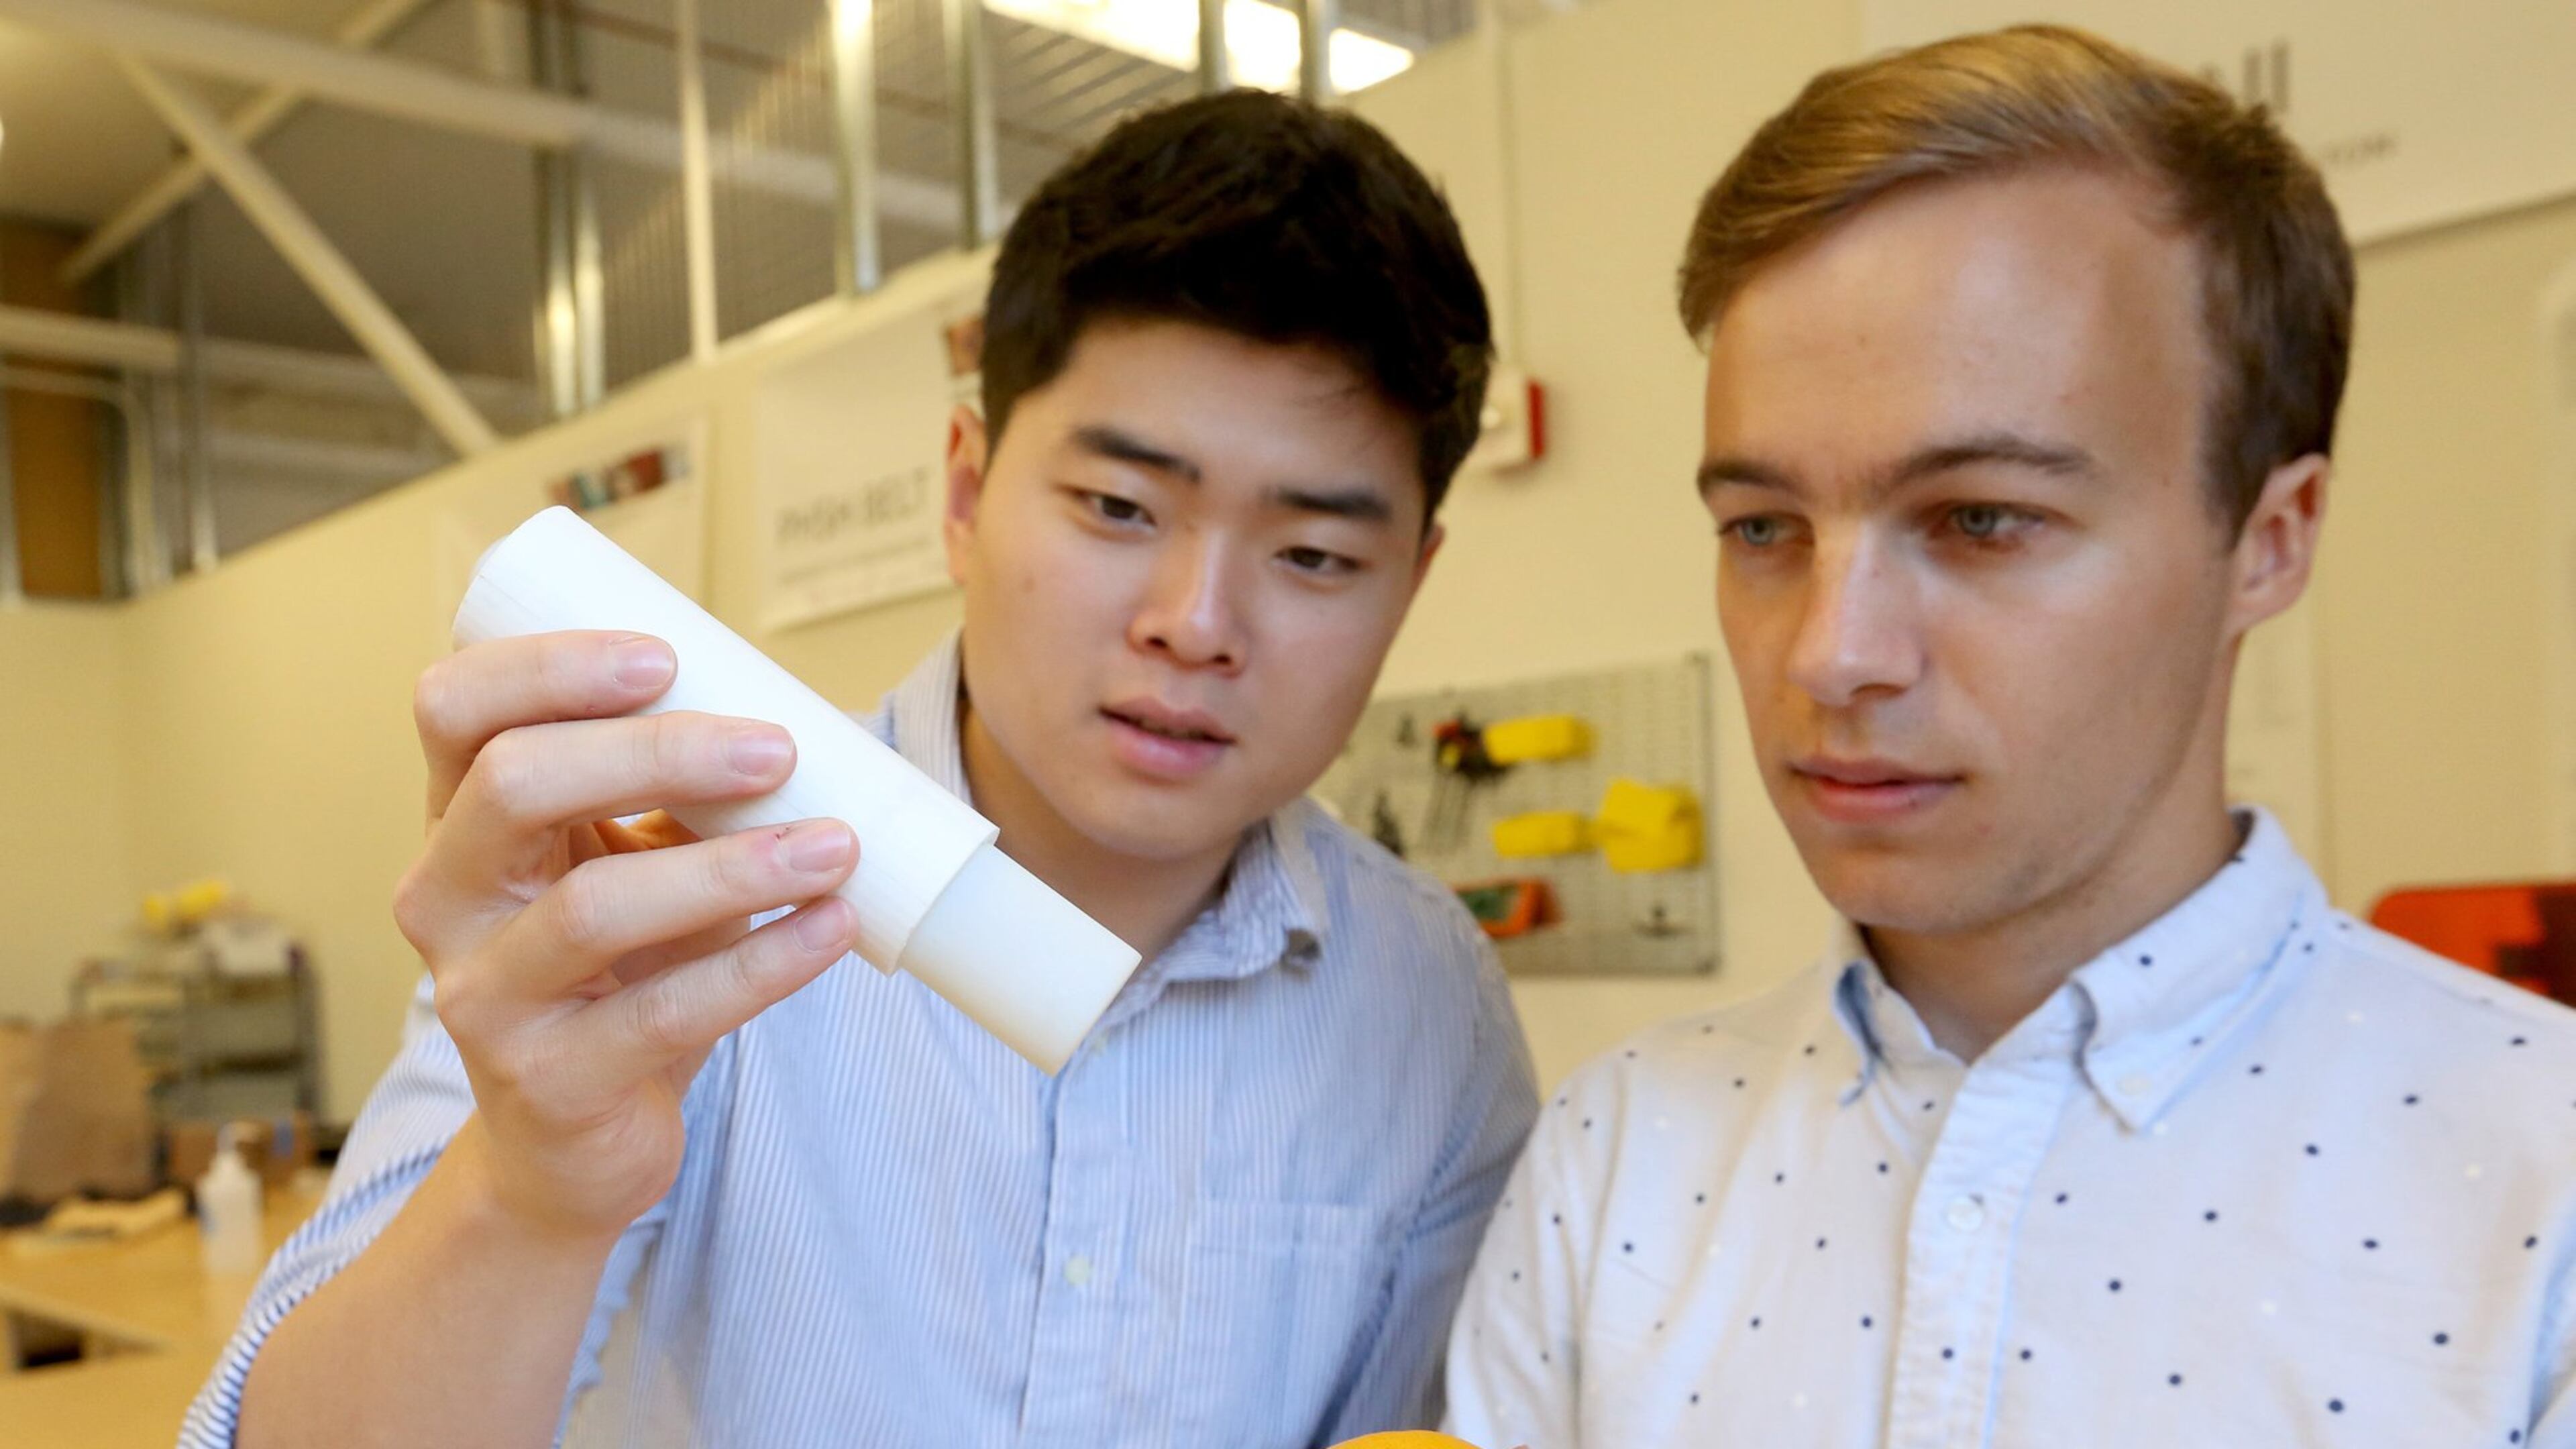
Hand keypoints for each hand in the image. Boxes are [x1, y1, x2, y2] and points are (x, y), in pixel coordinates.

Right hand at [393, 631, 860, 1241]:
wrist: (575, 1139)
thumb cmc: (617, 973)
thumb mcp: (627, 865)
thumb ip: (677, 793)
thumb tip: (806, 718)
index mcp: (459, 821)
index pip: (456, 709)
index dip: (548, 668)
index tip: (667, 656)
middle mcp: (445, 900)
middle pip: (517, 784)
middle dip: (658, 752)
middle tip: (776, 749)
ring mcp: (486, 996)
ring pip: (595, 909)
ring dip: (729, 869)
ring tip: (832, 845)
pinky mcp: (549, 1082)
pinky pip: (664, 1012)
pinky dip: (762, 965)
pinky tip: (833, 927)